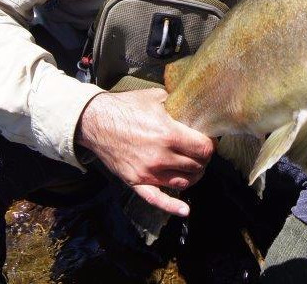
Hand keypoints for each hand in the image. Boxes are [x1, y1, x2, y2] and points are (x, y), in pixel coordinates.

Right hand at [75, 88, 213, 215]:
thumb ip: (179, 104)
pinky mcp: (136, 181)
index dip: (210, 145)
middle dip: (202, 159)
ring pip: (183, 182)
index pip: (204, 149)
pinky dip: (173, 207)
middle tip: (200, 151)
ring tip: (194, 167)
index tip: (208, 140)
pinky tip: (185, 210)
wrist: (96, 121)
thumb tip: (198, 106)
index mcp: (169, 134)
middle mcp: (161, 157)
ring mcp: (148, 172)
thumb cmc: (127, 106)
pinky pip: (157, 199)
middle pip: (196, 166)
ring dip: (193, 175)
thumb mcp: (157, 97)